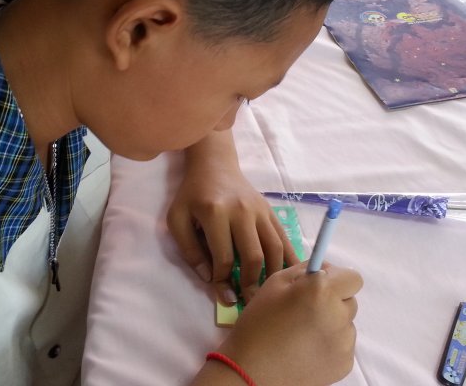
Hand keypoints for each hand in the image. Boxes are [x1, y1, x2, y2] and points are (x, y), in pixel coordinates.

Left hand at [167, 129, 299, 304]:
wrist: (214, 165)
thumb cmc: (192, 194)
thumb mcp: (177, 219)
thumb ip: (189, 250)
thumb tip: (209, 278)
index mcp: (215, 213)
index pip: (224, 257)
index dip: (223, 280)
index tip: (222, 293)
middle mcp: (241, 211)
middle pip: (253, 256)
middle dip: (251, 283)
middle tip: (248, 300)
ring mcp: (259, 210)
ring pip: (274, 249)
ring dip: (272, 274)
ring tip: (266, 292)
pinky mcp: (270, 211)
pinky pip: (284, 238)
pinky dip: (288, 259)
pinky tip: (288, 276)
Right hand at [195, 262, 362, 385]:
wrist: (252, 370)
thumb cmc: (259, 322)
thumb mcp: (275, 283)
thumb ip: (305, 270)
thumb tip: (325, 270)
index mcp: (323, 292)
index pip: (352, 277)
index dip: (337, 278)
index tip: (320, 284)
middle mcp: (340, 316)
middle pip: (349, 300)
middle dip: (333, 299)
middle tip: (306, 309)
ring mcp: (345, 343)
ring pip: (346, 323)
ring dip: (332, 322)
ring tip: (303, 332)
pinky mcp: (345, 364)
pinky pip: (343, 344)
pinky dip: (330, 343)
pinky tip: (307, 348)